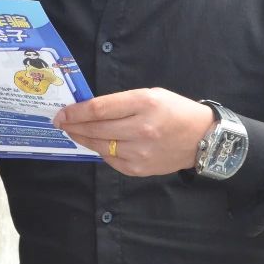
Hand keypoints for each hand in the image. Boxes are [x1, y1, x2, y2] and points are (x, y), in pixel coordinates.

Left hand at [54, 88, 214, 175]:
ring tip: (73, 132)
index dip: (75, 111)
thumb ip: (122, 102)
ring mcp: (139, 152)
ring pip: (99, 146)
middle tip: (60, 122)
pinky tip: (95, 144)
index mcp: (144, 103)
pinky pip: (110, 160)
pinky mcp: (139, 169)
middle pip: (95, 129)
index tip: (62, 112)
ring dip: (82, 139)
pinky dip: (100, 151)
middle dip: (73, 125)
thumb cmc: (176, 111)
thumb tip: (90, 110)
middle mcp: (141, 129)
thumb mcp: (152, 95)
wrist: (203, 138)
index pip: (99, 109)